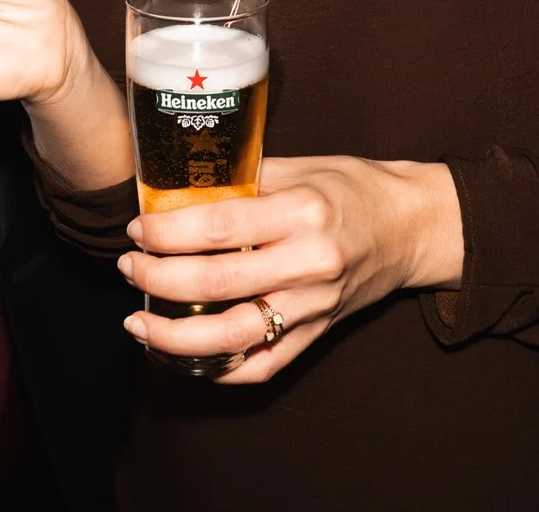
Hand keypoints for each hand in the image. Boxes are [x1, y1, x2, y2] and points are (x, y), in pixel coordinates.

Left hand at [119, 155, 463, 383]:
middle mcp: (309, 264)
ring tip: (138, 326)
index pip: (219, 228)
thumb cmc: (352, 187)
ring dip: (175, 338)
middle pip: (218, 284)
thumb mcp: (301, 167)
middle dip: (158, 280)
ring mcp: (314, 306)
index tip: (136, 230)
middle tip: (127, 268)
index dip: (168, 233)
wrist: (411, 226)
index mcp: (302, 212)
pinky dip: (220, 371)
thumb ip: (243, 180)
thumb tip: (178, 188)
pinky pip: (264, 365)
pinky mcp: (319, 334)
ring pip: (234, 337)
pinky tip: (184, 359)